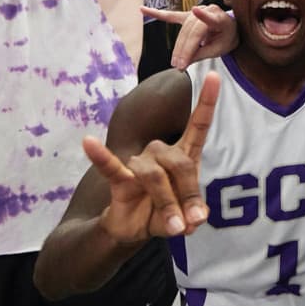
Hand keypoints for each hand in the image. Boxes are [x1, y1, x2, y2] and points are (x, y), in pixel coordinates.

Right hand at [85, 73, 219, 241]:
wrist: (133, 229)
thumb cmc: (163, 212)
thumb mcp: (184, 217)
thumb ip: (192, 214)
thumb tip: (193, 219)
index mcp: (183, 156)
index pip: (198, 126)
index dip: (207, 102)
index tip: (215, 76)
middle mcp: (161, 153)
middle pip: (180, 161)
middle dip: (188, 192)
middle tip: (192, 221)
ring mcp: (138, 164)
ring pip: (155, 174)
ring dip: (166, 203)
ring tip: (174, 229)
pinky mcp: (119, 178)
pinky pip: (110, 165)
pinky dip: (100, 155)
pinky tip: (89, 142)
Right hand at [141, 4, 238, 68]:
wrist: (230, 30)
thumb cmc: (226, 38)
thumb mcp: (219, 49)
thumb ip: (201, 54)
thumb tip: (183, 63)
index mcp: (220, 19)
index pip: (210, 20)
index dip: (202, 17)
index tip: (194, 10)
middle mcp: (208, 10)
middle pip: (192, 30)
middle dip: (184, 49)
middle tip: (179, 66)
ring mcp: (197, 11)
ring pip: (183, 29)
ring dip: (177, 46)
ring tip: (174, 61)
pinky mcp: (187, 15)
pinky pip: (171, 16)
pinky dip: (157, 14)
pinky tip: (143, 10)